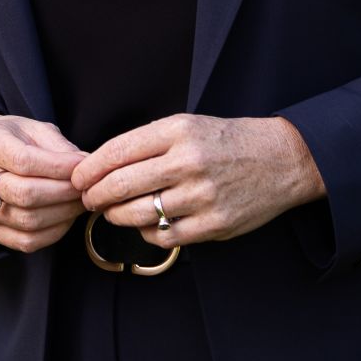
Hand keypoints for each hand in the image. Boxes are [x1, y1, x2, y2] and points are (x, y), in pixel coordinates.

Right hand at [0, 111, 87, 253]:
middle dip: (63, 192)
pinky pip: (25, 241)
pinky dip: (54, 232)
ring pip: (27, 221)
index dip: (58, 167)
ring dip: (63, 214)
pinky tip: (66, 217)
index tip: (82, 167)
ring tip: (79, 201)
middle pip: (24, 194)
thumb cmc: (14, 139)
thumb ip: (59, 146)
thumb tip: (84, 166)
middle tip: (84, 188)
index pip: (23, 161)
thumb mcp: (34, 129)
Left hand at [70, 113, 324, 247]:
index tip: (77, 178)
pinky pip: (164, 235)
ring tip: (112, 211)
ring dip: (116, 215)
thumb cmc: (228, 140)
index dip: (89, 169)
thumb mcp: (188, 125)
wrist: (282, 159)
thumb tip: (102, 165)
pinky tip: (145, 223)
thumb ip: (149, 142)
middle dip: (95, 195)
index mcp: (178, 130)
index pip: (117, 151)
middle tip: (87, 198)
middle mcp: (188, 162)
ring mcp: (201, 196)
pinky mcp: (214, 224)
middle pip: (120, 185)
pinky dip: (147, 232)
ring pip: (137, 214)